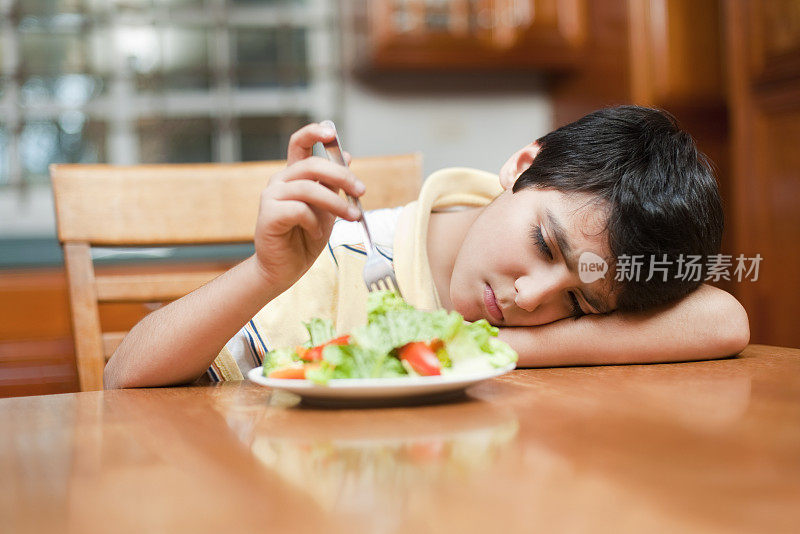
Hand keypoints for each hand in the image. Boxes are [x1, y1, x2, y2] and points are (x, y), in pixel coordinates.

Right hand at [252, 123, 364, 292]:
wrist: (286, 269)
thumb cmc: (305, 238)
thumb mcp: (328, 208)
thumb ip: (335, 185)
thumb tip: (348, 155)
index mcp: (294, 176)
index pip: (299, 144)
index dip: (313, 132)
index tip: (331, 132)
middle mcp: (280, 181)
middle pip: (312, 165)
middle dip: (342, 176)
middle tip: (361, 192)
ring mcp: (271, 196)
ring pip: (309, 188)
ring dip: (337, 203)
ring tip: (351, 217)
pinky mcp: (268, 214)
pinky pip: (299, 210)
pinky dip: (314, 222)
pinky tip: (316, 232)